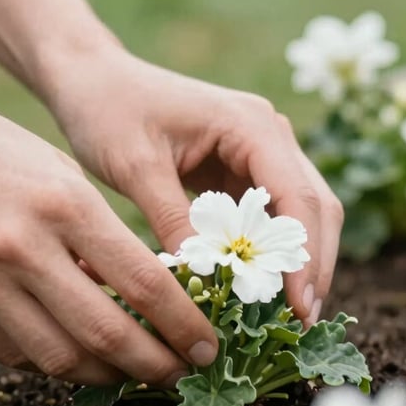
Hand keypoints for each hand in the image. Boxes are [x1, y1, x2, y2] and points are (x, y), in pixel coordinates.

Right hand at [0, 86, 217, 384]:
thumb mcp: (55, 170)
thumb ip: (94, 233)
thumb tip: (131, 294)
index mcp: (64, 203)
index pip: (144, 282)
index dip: (186, 324)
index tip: (208, 343)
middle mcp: (24, 248)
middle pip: (109, 333)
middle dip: (157, 364)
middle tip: (182, 372)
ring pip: (61, 358)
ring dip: (108, 374)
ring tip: (133, 369)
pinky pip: (15, 353)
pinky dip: (54, 360)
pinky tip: (76, 353)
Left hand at [48, 49, 342, 325]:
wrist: (91, 79)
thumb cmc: (109, 111)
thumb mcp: (136, 167)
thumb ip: (173, 219)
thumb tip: (205, 281)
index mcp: (250, 124)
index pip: (298, 198)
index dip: (305, 257)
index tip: (299, 310)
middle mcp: (267, 133)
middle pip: (314, 206)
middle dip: (311, 265)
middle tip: (301, 325)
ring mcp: (257, 150)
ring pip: (298, 213)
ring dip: (295, 261)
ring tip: (285, 318)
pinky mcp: (239, 167)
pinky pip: (267, 214)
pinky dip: (266, 250)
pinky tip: (253, 287)